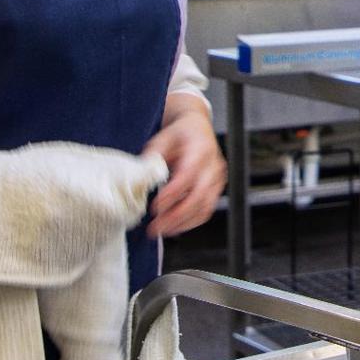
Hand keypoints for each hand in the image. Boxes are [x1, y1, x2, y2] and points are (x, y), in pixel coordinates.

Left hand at [144, 96, 225, 237]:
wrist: (198, 129)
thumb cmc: (181, 134)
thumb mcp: (163, 137)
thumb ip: (153, 156)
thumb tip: (141, 175)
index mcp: (201, 149)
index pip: (189, 175)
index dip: (173, 194)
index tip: (155, 207)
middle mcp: (213, 166)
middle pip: (198, 196)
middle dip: (176, 215)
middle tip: (156, 227)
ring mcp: (217, 179)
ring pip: (205, 207)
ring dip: (183, 223)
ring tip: (162, 230)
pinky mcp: (216, 189)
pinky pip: (207, 210)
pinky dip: (191, 222)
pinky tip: (175, 227)